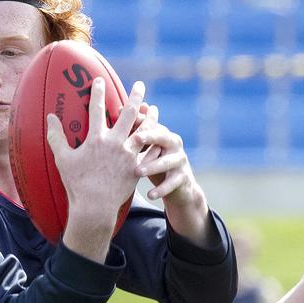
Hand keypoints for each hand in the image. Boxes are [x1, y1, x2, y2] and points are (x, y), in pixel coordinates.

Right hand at [47, 78, 145, 237]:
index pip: (97, 109)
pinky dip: (156, 144)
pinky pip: (150, 153)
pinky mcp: (137, 169)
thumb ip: (56, 136)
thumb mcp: (62, 159)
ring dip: (151, 118)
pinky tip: (161, 137)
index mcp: (96, 139)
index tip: (99, 80)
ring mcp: (128, 156)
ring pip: (144, 131)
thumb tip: (50, 117)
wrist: (94, 206)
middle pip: (128, 114)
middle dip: (134, 97)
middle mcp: (115, 143)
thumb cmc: (76, 184)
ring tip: (154, 108)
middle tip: (139, 85)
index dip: (98, 92)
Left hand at [130, 103, 212, 243]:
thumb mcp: (146, 147)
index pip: (152, 123)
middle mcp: (174, 144)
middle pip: (163, 137)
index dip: (141, 120)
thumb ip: (135, 130)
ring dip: (153, 166)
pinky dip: (161, 189)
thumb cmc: (154, 162)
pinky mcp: (183, 177)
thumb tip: (120, 107)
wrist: (177, 186)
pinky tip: (150, 195)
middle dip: (151, 136)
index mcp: (163, 133)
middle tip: (136, 138)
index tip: (126, 119)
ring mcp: (180, 160)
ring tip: (138, 171)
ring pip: (167, 161)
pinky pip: (172, 183)